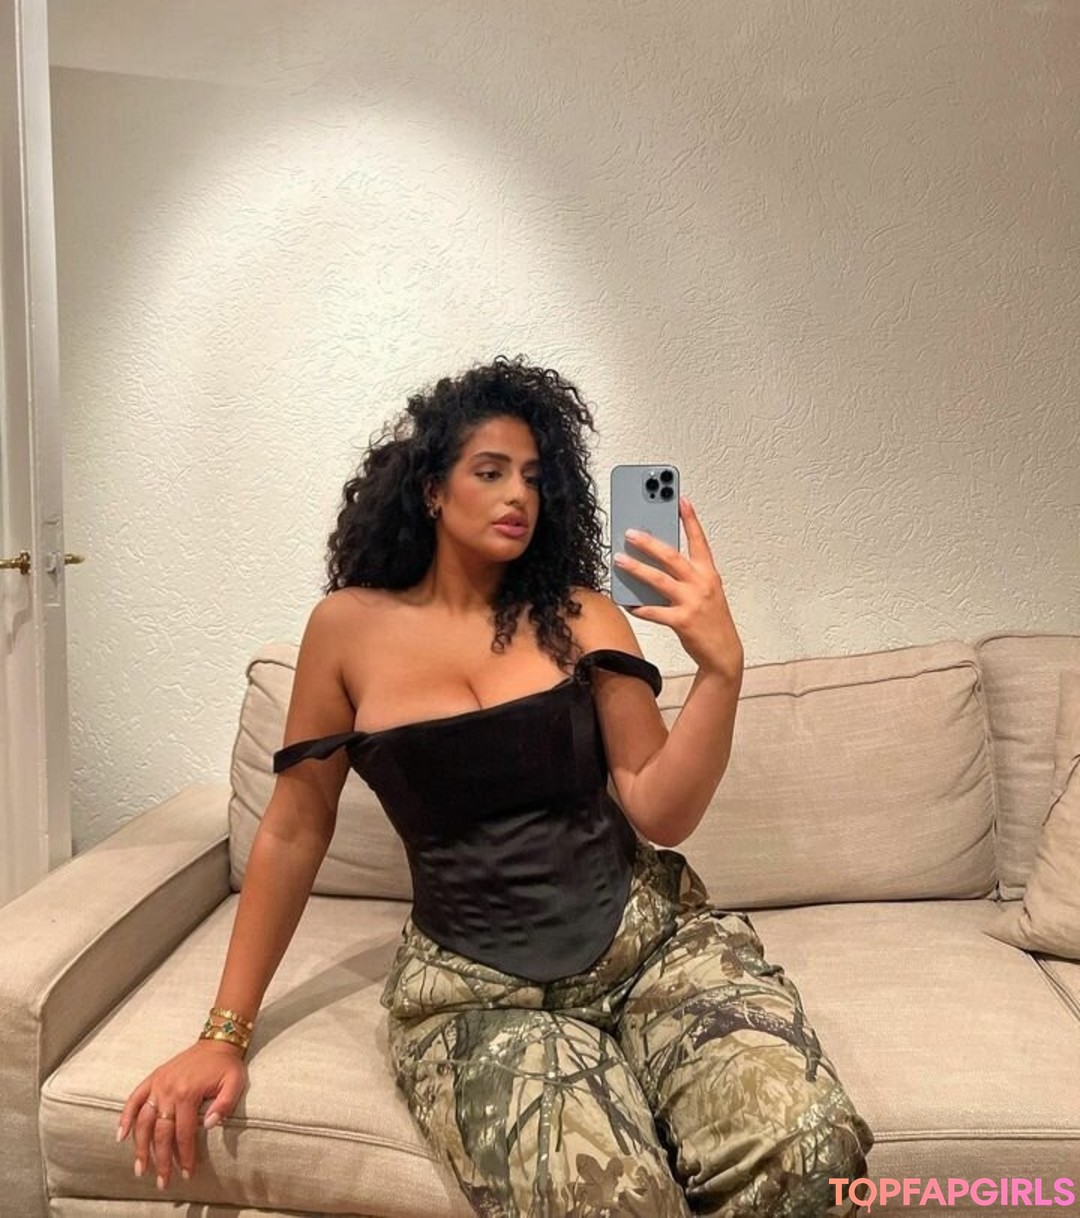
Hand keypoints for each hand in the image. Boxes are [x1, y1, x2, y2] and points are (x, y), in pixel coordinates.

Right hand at [117, 1040, 247, 1189]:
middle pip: (161, 1133)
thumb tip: (209, 1126)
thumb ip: (225, 1104)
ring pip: (143, 1121)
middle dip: (161, 1160)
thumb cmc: (227, 1064)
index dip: (184, 1155)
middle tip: (162, 1182)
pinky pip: (134, 1099)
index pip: (183, 1133)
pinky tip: (119, 1137)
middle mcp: (169, 1090)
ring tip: (140, 1169)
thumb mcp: (235, 1082)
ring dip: (140, 1147)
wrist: (218, 1039)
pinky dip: (125, 1117)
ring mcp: (158, 1084)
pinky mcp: (153, 1078)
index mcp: (188, 1093)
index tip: (186, 1173)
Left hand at [613, 495, 743, 681]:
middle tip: (630, 533)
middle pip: (672, 557)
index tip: (680, 499)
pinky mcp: (683, 621)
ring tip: (619, 561)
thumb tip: (656, 564)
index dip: (690, 519)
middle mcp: (701, 584)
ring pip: (659, 580)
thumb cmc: (712, 620)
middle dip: (649, 543)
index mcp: (709, 574)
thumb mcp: (706, 592)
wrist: (724, 653)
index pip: (699, 541)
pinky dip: (639, 607)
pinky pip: (655, 611)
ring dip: (637, 569)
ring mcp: (692, 602)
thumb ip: (687, 576)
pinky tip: (627, 603)